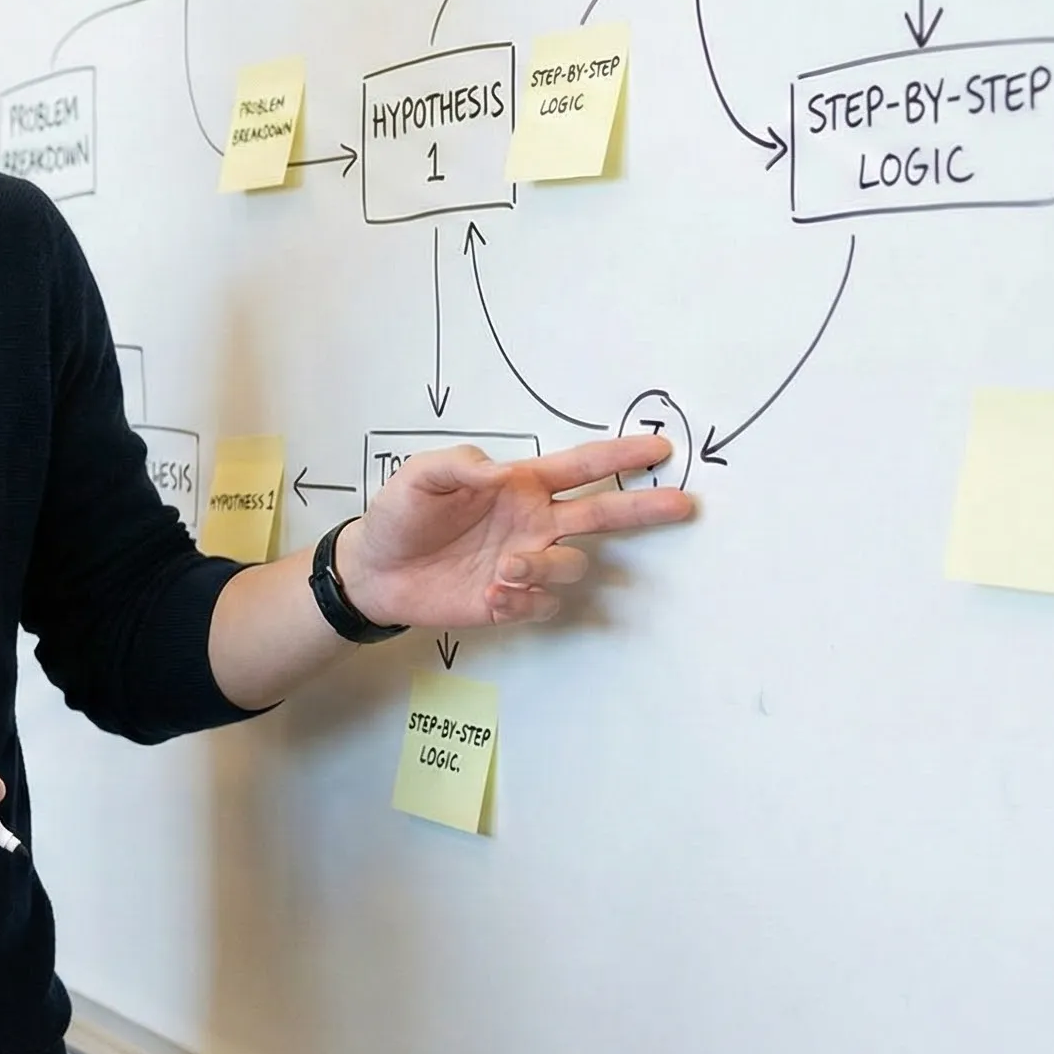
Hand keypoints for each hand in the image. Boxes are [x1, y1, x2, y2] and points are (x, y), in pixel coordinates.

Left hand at [337, 434, 695, 628]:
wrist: (372, 569)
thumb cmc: (399, 515)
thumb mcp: (419, 476)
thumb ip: (459, 467)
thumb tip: (501, 474)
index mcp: (518, 486)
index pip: (579, 467)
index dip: (619, 457)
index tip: (659, 449)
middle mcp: (532, 522)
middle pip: (602, 514)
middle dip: (642, 508)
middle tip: (681, 503)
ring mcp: (525, 562)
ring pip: (572, 565)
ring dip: (547, 567)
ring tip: (506, 568)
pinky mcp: (511, 600)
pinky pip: (543, 604)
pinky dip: (524, 601)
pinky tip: (491, 594)